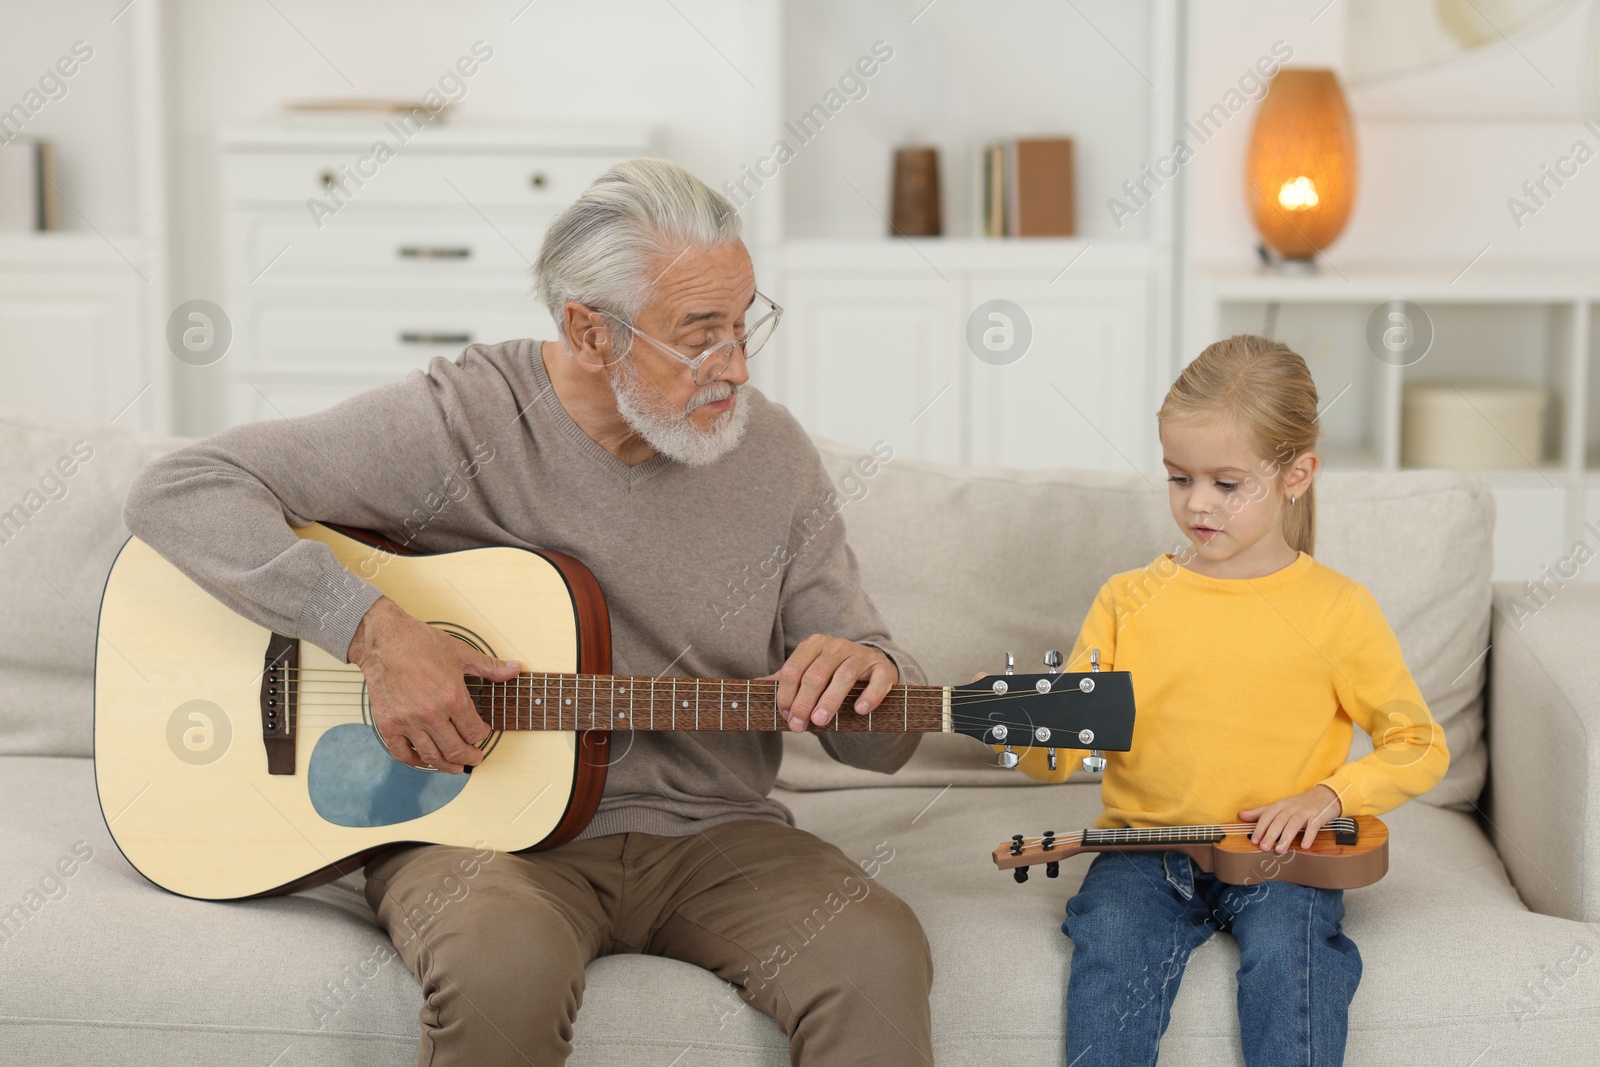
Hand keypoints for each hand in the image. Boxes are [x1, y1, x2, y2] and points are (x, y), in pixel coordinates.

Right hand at [347, 597, 521, 772]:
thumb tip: (515, 669)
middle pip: (455, 750)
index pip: (474, 731)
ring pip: (431, 757)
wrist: (384, 639)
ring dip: (446, 766)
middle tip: (474, 758)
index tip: (482, 733)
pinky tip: (423, 759)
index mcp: (452, 697)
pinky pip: (402, 753)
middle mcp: (431, 714)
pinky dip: (414, 761)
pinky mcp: (388, 724)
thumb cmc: (420, 643)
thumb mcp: (461, 653)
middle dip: (470, 758)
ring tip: (454, 766)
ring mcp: (408, 721)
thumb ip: (489, 667)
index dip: (482, 735)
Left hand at [768, 635, 896, 732]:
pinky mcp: (882, 668)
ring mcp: (861, 655)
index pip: (794, 669)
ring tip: (820, 721)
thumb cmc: (833, 674)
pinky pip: (876, 681)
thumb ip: (786, 679)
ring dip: (830, 701)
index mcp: (814, 644)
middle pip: (816, 675)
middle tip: (798, 726)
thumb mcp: (808, 671)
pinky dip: (868, 696)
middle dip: (804, 703)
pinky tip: (859, 711)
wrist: (872, 668)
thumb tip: (753, 686)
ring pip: (843, 677)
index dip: (787, 695)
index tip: (786, 716)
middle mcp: (837, 646)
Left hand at [1240, 784, 1341, 853]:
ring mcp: (1305, 812)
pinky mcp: (1318, 817)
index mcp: (1280, 805)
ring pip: (1293, 824)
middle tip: (1264, 848)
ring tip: (1280, 850)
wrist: (1325, 795)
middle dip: (1270, 834)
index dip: (1260, 827)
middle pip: (1279, 820)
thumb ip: (1260, 812)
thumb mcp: (1279, 806)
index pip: (1267, 815)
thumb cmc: (1299, 804)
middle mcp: (1291, 807)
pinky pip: (1313, 826)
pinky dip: (1309, 836)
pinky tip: (1304, 846)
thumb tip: (1241, 815)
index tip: (1254, 840)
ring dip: (1286, 837)